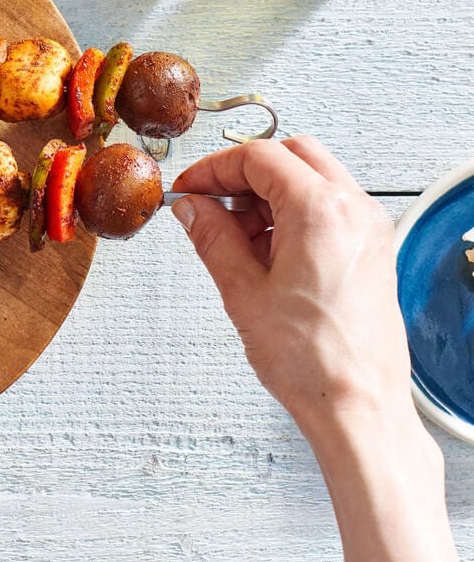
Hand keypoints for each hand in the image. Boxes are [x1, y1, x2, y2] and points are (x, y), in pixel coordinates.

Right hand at [173, 136, 458, 561]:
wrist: (357, 406)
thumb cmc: (313, 361)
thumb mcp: (242, 292)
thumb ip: (212, 237)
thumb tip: (192, 208)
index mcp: (321, 212)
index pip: (259, 157)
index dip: (214, 168)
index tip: (189, 189)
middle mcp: (354, 211)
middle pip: (292, 155)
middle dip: (244, 173)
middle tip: (209, 204)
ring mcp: (369, 230)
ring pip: (313, 178)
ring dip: (269, 193)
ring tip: (235, 236)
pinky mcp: (372, 251)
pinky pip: (329, 208)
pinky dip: (293, 213)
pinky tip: (265, 251)